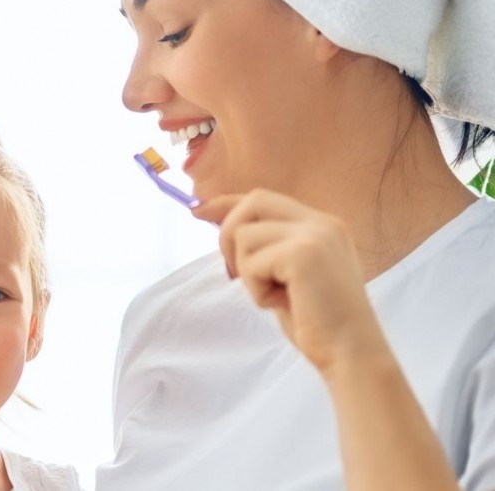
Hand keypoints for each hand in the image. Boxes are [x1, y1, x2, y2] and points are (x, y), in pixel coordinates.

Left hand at [192, 190, 386, 372]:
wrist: (351, 352)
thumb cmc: (317, 322)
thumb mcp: (289, 275)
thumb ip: (268, 248)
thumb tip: (222, 225)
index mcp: (322, 225)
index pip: (264, 198)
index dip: (228, 203)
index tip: (199, 210)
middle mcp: (322, 223)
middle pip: (253, 201)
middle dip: (229, 233)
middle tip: (235, 272)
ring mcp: (315, 235)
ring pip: (245, 236)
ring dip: (248, 273)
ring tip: (276, 296)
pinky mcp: (303, 254)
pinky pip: (251, 263)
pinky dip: (256, 290)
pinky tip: (282, 304)